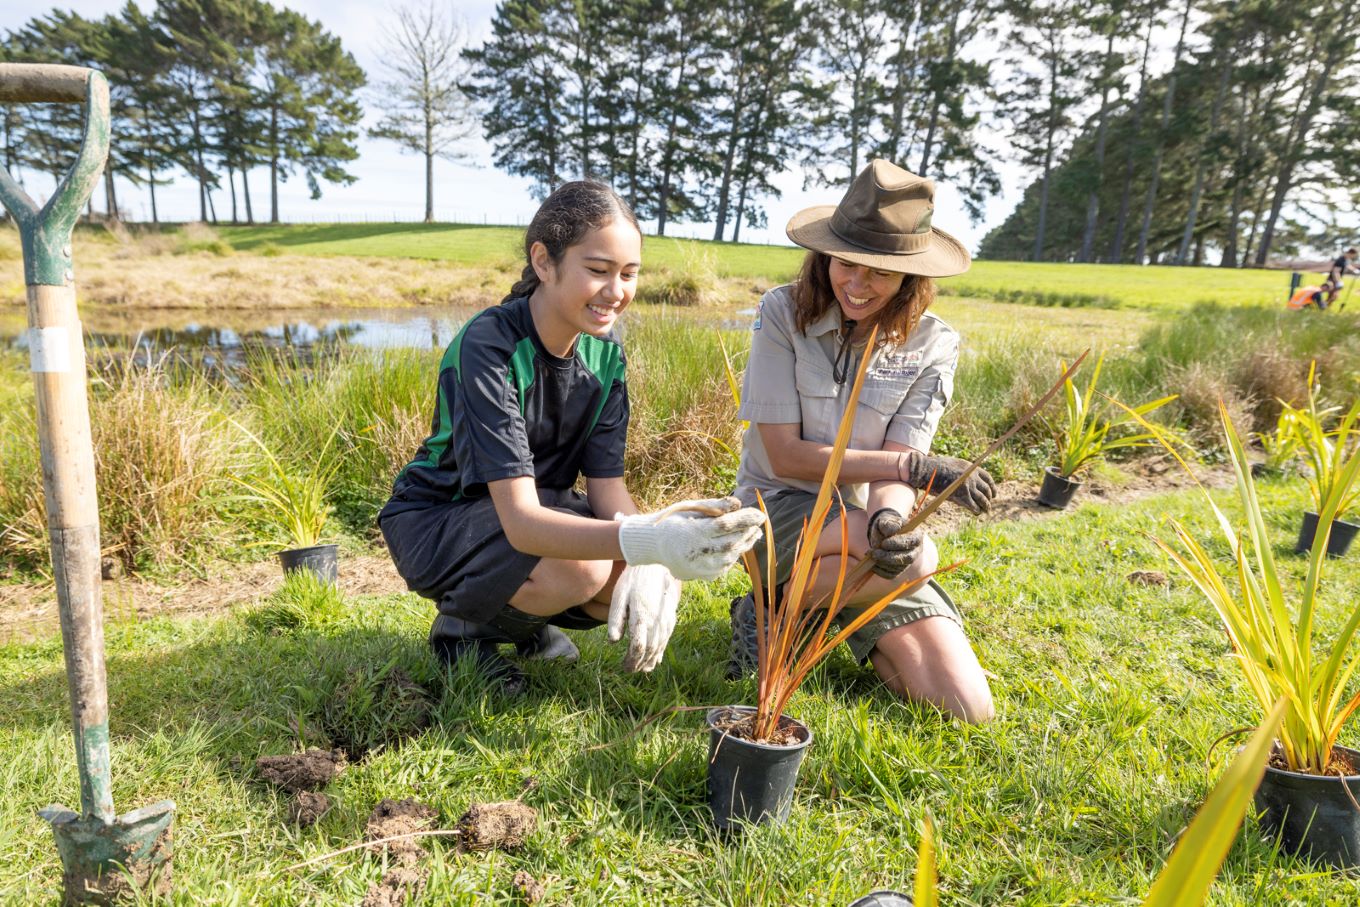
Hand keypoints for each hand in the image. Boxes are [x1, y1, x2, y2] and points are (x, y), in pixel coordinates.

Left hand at [607, 563, 681, 671]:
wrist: (655, 565)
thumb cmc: (633, 580)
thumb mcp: (619, 596)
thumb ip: (616, 620)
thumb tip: (612, 642)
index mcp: (641, 616)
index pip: (638, 646)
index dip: (631, 660)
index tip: (624, 667)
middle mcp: (656, 621)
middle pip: (650, 649)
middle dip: (640, 663)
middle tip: (630, 670)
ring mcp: (665, 620)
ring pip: (660, 646)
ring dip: (651, 659)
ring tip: (643, 669)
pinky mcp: (670, 617)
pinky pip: (667, 638)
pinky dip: (661, 650)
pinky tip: (657, 658)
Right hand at [617, 497, 764, 579]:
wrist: (654, 545)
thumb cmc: (674, 521)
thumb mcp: (691, 508)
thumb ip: (715, 506)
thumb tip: (739, 504)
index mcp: (694, 533)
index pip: (726, 525)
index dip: (745, 519)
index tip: (760, 513)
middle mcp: (698, 552)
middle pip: (732, 543)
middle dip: (748, 532)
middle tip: (758, 523)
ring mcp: (700, 567)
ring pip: (731, 557)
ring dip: (745, 544)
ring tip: (752, 533)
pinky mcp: (702, 576)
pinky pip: (724, 566)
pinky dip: (734, 555)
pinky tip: (737, 546)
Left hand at [866, 507, 922, 578]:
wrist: (882, 533)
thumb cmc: (886, 526)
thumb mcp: (886, 520)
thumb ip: (889, 524)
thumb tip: (892, 530)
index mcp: (916, 536)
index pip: (911, 542)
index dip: (898, 544)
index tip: (883, 543)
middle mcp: (915, 551)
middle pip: (907, 558)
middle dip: (889, 557)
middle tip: (874, 553)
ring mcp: (908, 562)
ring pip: (898, 568)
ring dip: (883, 563)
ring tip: (870, 555)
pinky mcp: (899, 570)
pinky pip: (892, 575)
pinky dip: (881, 571)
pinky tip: (872, 564)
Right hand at [899, 451, 996, 513]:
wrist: (927, 471)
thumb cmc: (936, 468)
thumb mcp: (954, 465)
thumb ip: (964, 472)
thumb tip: (967, 479)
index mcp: (971, 468)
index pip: (988, 478)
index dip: (992, 487)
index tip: (993, 494)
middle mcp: (972, 477)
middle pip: (987, 490)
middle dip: (989, 498)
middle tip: (988, 505)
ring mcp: (968, 487)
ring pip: (983, 499)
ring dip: (985, 506)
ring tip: (985, 511)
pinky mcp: (962, 497)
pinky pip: (974, 506)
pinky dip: (976, 511)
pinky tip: (976, 513)